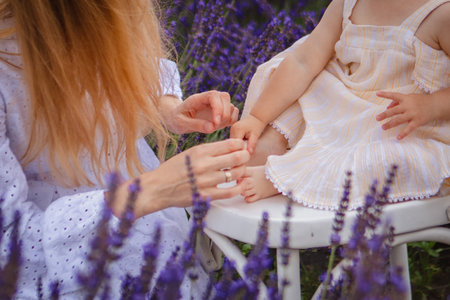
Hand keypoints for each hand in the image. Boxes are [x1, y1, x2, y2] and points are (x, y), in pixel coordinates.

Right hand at [110, 139, 249, 218]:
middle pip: (237, 157)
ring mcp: (206, 181)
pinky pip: (229, 191)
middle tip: (246, 156)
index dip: (240, 144)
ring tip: (240, 170)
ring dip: (242, 171)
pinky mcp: (205, 195)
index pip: (229, 144)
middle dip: (246, 155)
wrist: (158, 187)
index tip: (242, 146)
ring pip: (236, 173)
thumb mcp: (189, 153)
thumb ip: (208, 151)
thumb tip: (231, 147)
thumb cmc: (173, 169)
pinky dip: (239, 188)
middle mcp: (204, 165)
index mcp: (200, 151)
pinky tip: (240, 184)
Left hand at [171, 91, 238, 133]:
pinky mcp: (220, 113)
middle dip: (224, 113)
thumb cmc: (176, 120)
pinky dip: (231, 121)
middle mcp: (209, 99)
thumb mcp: (181, 123)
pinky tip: (220, 127)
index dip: (218, 108)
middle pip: (225, 97)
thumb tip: (212, 127)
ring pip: (231, 105)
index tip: (215, 122)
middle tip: (215, 126)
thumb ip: (195, 125)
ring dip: (227, 118)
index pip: (214, 95)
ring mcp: (216, 105)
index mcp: (198, 98)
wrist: (175, 119)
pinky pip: (232, 114)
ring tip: (215, 127)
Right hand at [230, 114, 265, 153]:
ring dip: (237, 147)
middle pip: (232, 144)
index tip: (246, 154)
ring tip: (244, 149)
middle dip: (238, 149)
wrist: (256, 118)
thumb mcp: (256, 135)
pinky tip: (242, 145)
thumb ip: (252, 144)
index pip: (235, 144)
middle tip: (245, 153)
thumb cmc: (257, 126)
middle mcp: (232, 129)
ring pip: (232, 143)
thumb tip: (249, 153)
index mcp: (237, 129)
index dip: (240, 150)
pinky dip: (237, 144)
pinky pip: (233, 141)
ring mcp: (231, 130)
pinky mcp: (232, 131)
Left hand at [376, 91, 438, 139]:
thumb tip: (387, 107)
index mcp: (406, 98)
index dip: (385, 94)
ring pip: (398, 120)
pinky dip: (403, 134)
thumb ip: (397, 101)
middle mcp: (408, 106)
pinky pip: (409, 129)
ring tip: (383, 127)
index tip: (377, 93)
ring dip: (389, 124)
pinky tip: (398, 138)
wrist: (436, 105)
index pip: (394, 95)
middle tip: (377, 118)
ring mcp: (412, 114)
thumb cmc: (419, 101)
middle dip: (384, 115)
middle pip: (394, 111)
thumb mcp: (409, 97)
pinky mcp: (417, 121)